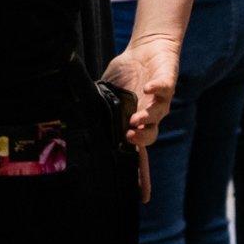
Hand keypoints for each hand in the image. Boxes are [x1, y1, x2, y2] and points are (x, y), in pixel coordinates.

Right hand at [101, 34, 180, 203]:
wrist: (147, 48)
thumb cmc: (128, 71)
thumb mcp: (109, 89)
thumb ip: (99, 103)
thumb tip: (76, 114)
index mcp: (135, 120)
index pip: (138, 153)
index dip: (140, 174)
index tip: (141, 195)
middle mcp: (150, 114)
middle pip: (149, 136)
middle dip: (141, 141)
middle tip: (129, 138)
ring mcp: (159, 99)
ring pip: (158, 115)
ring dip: (148, 119)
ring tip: (136, 119)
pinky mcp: (167, 81)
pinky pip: (164, 88)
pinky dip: (157, 90)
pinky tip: (147, 89)